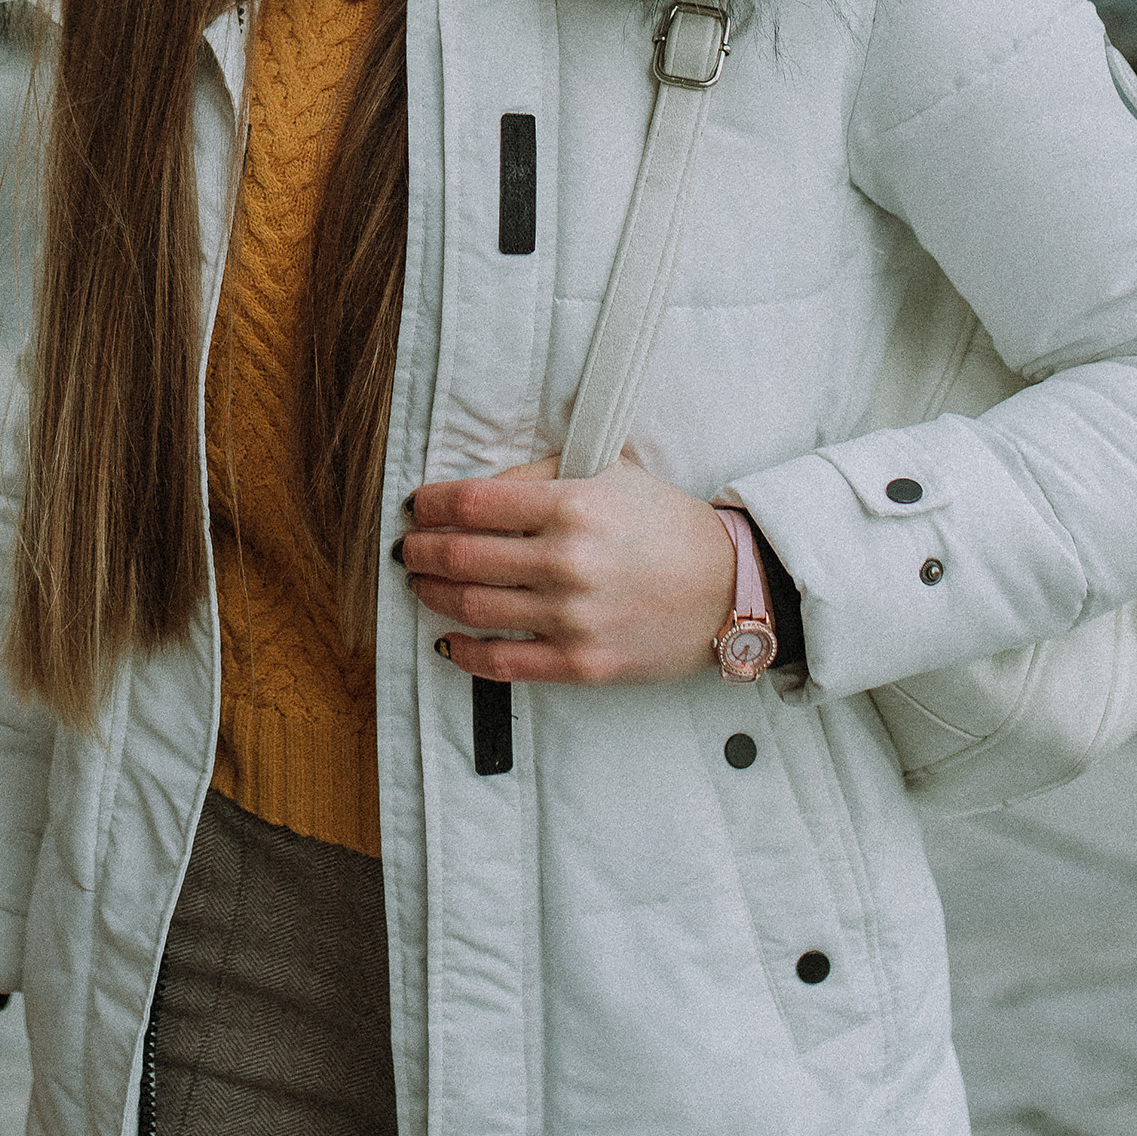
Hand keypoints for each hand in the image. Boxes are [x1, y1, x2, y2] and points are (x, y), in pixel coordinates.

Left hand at [400, 452, 734, 684]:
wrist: (727, 587)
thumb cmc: (665, 525)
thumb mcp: (610, 473)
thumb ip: (543, 473)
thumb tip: (478, 493)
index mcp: (572, 505)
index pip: (474, 502)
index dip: (432, 504)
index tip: (417, 506)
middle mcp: (567, 561)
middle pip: (462, 555)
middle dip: (422, 550)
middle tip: (409, 547)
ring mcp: (572, 617)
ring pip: (471, 607)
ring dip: (432, 594)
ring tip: (421, 583)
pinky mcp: (581, 663)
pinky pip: (502, 663)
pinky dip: (464, 652)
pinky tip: (448, 640)